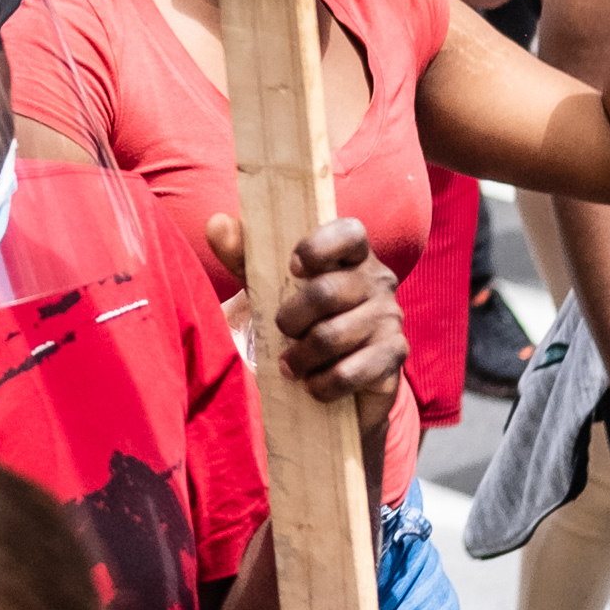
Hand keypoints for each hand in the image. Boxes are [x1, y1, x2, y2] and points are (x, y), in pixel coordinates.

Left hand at [202, 212, 403, 404]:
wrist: (332, 378)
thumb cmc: (300, 320)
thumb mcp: (267, 285)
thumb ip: (242, 254)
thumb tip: (216, 224)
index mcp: (351, 255)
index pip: (350, 232)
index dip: (319, 246)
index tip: (292, 267)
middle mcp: (378, 281)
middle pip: (328, 292)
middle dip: (291, 318)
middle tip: (282, 331)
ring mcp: (389, 318)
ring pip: (332, 336)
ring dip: (301, 357)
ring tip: (290, 366)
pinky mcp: (393, 357)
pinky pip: (351, 372)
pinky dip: (322, 384)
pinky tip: (312, 386)